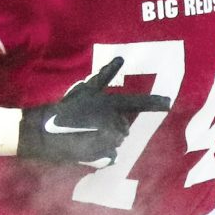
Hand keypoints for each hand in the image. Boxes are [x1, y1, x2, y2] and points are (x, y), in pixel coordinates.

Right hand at [18, 57, 169, 164]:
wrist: (46, 132)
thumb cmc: (65, 108)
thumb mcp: (83, 89)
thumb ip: (103, 75)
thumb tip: (120, 58)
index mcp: (111, 105)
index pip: (138, 103)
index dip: (155, 102)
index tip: (169, 102)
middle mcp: (115, 123)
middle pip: (124, 126)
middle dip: (113, 125)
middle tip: (93, 123)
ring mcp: (110, 141)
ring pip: (117, 140)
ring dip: (107, 138)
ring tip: (88, 134)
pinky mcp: (104, 156)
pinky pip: (111, 154)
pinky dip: (103, 152)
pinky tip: (89, 146)